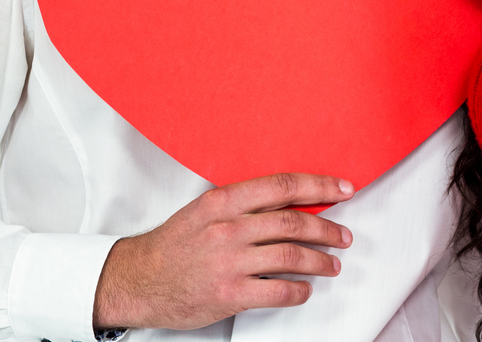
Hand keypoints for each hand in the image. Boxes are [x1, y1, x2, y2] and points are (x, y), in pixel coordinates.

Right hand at [92, 173, 355, 330]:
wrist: (138, 280)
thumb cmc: (174, 244)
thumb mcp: (205, 210)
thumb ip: (244, 204)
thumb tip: (290, 202)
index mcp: (223, 201)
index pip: (282, 186)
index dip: (318, 187)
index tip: (342, 189)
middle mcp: (228, 228)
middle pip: (293, 221)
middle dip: (327, 227)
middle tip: (343, 234)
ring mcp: (229, 262)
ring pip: (291, 256)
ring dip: (320, 259)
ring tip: (332, 263)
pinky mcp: (229, 294)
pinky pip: (278, 290)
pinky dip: (299, 290)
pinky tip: (305, 289)